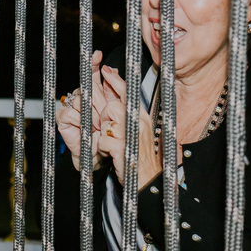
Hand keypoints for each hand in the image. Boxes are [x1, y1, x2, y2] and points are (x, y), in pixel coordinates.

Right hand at [55, 51, 115, 171]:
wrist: (100, 155)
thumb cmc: (108, 135)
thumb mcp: (116, 111)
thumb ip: (115, 90)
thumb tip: (113, 69)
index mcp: (95, 93)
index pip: (93, 74)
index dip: (93, 63)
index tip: (97, 54)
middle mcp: (82, 97)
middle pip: (87, 87)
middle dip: (98, 101)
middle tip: (104, 115)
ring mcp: (71, 106)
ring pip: (79, 99)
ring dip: (90, 114)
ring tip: (97, 126)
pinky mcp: (63, 118)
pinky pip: (69, 112)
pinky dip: (79, 121)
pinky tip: (85, 128)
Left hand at [96, 66, 157, 188]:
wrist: (149, 180)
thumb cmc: (139, 155)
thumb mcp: (136, 130)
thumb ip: (126, 114)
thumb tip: (114, 97)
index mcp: (141, 116)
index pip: (127, 92)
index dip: (115, 79)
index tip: (105, 70)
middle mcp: (139, 123)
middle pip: (110, 107)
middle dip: (104, 120)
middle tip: (111, 133)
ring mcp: (132, 136)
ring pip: (104, 124)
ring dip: (103, 136)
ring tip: (114, 145)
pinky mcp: (124, 149)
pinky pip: (102, 141)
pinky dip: (103, 149)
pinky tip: (113, 154)